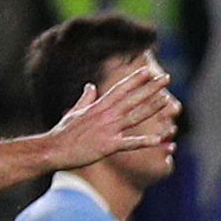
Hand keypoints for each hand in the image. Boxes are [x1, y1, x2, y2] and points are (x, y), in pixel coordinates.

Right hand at [42, 68, 178, 169]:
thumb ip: (85, 98)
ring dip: (152, 108)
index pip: (120, 89)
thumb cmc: (63, 133)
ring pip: (134, 117)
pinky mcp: (108, 146)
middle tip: (167, 78)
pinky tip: (159, 139)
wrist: (52, 150)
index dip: (135, 80)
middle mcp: (105, 115)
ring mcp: (108, 130)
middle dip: (150, 88)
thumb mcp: (74, 111)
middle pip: (132, 99)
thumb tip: (90, 85)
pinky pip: (130, 143)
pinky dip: (144, 141)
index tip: (148, 71)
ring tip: (167, 100)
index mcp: (98, 106)